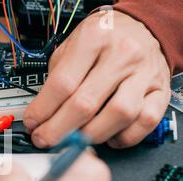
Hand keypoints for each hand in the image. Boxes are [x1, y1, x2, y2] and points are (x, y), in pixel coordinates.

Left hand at [24, 11, 170, 148]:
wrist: (141, 28)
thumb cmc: (101, 41)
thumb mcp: (70, 47)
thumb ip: (55, 78)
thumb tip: (39, 116)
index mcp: (93, 40)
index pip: (62, 84)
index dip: (42, 111)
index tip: (32, 124)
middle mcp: (121, 56)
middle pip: (86, 104)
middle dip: (59, 130)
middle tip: (45, 139)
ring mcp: (143, 74)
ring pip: (118, 115)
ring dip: (90, 136)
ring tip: (75, 140)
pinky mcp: (160, 91)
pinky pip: (146, 122)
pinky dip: (125, 137)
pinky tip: (109, 137)